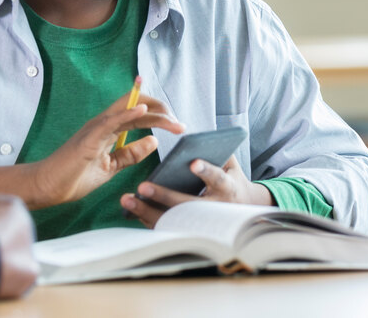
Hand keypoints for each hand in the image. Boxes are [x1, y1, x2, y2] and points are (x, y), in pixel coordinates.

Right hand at [0, 91, 183, 209]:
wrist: (48, 187)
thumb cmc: (74, 177)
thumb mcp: (111, 166)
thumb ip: (131, 154)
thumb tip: (154, 142)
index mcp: (109, 129)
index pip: (139, 113)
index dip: (160, 114)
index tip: (178, 125)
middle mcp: (104, 123)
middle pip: (138, 105)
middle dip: (162, 111)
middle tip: (180, 125)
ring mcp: (96, 128)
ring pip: (128, 110)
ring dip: (153, 113)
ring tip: (172, 120)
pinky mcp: (88, 139)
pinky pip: (110, 122)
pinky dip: (127, 114)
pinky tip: (142, 111)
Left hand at [120, 155, 273, 227]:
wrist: (240, 213)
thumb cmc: (231, 180)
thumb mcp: (231, 165)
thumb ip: (218, 150)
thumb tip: (200, 136)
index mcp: (227, 188)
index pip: (217, 178)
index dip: (206, 171)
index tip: (192, 163)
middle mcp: (213, 208)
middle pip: (186, 204)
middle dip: (164, 195)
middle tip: (143, 186)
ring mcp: (199, 223)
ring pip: (171, 220)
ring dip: (147, 210)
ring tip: (127, 199)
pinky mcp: (187, 230)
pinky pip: (165, 227)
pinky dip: (147, 218)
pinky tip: (131, 209)